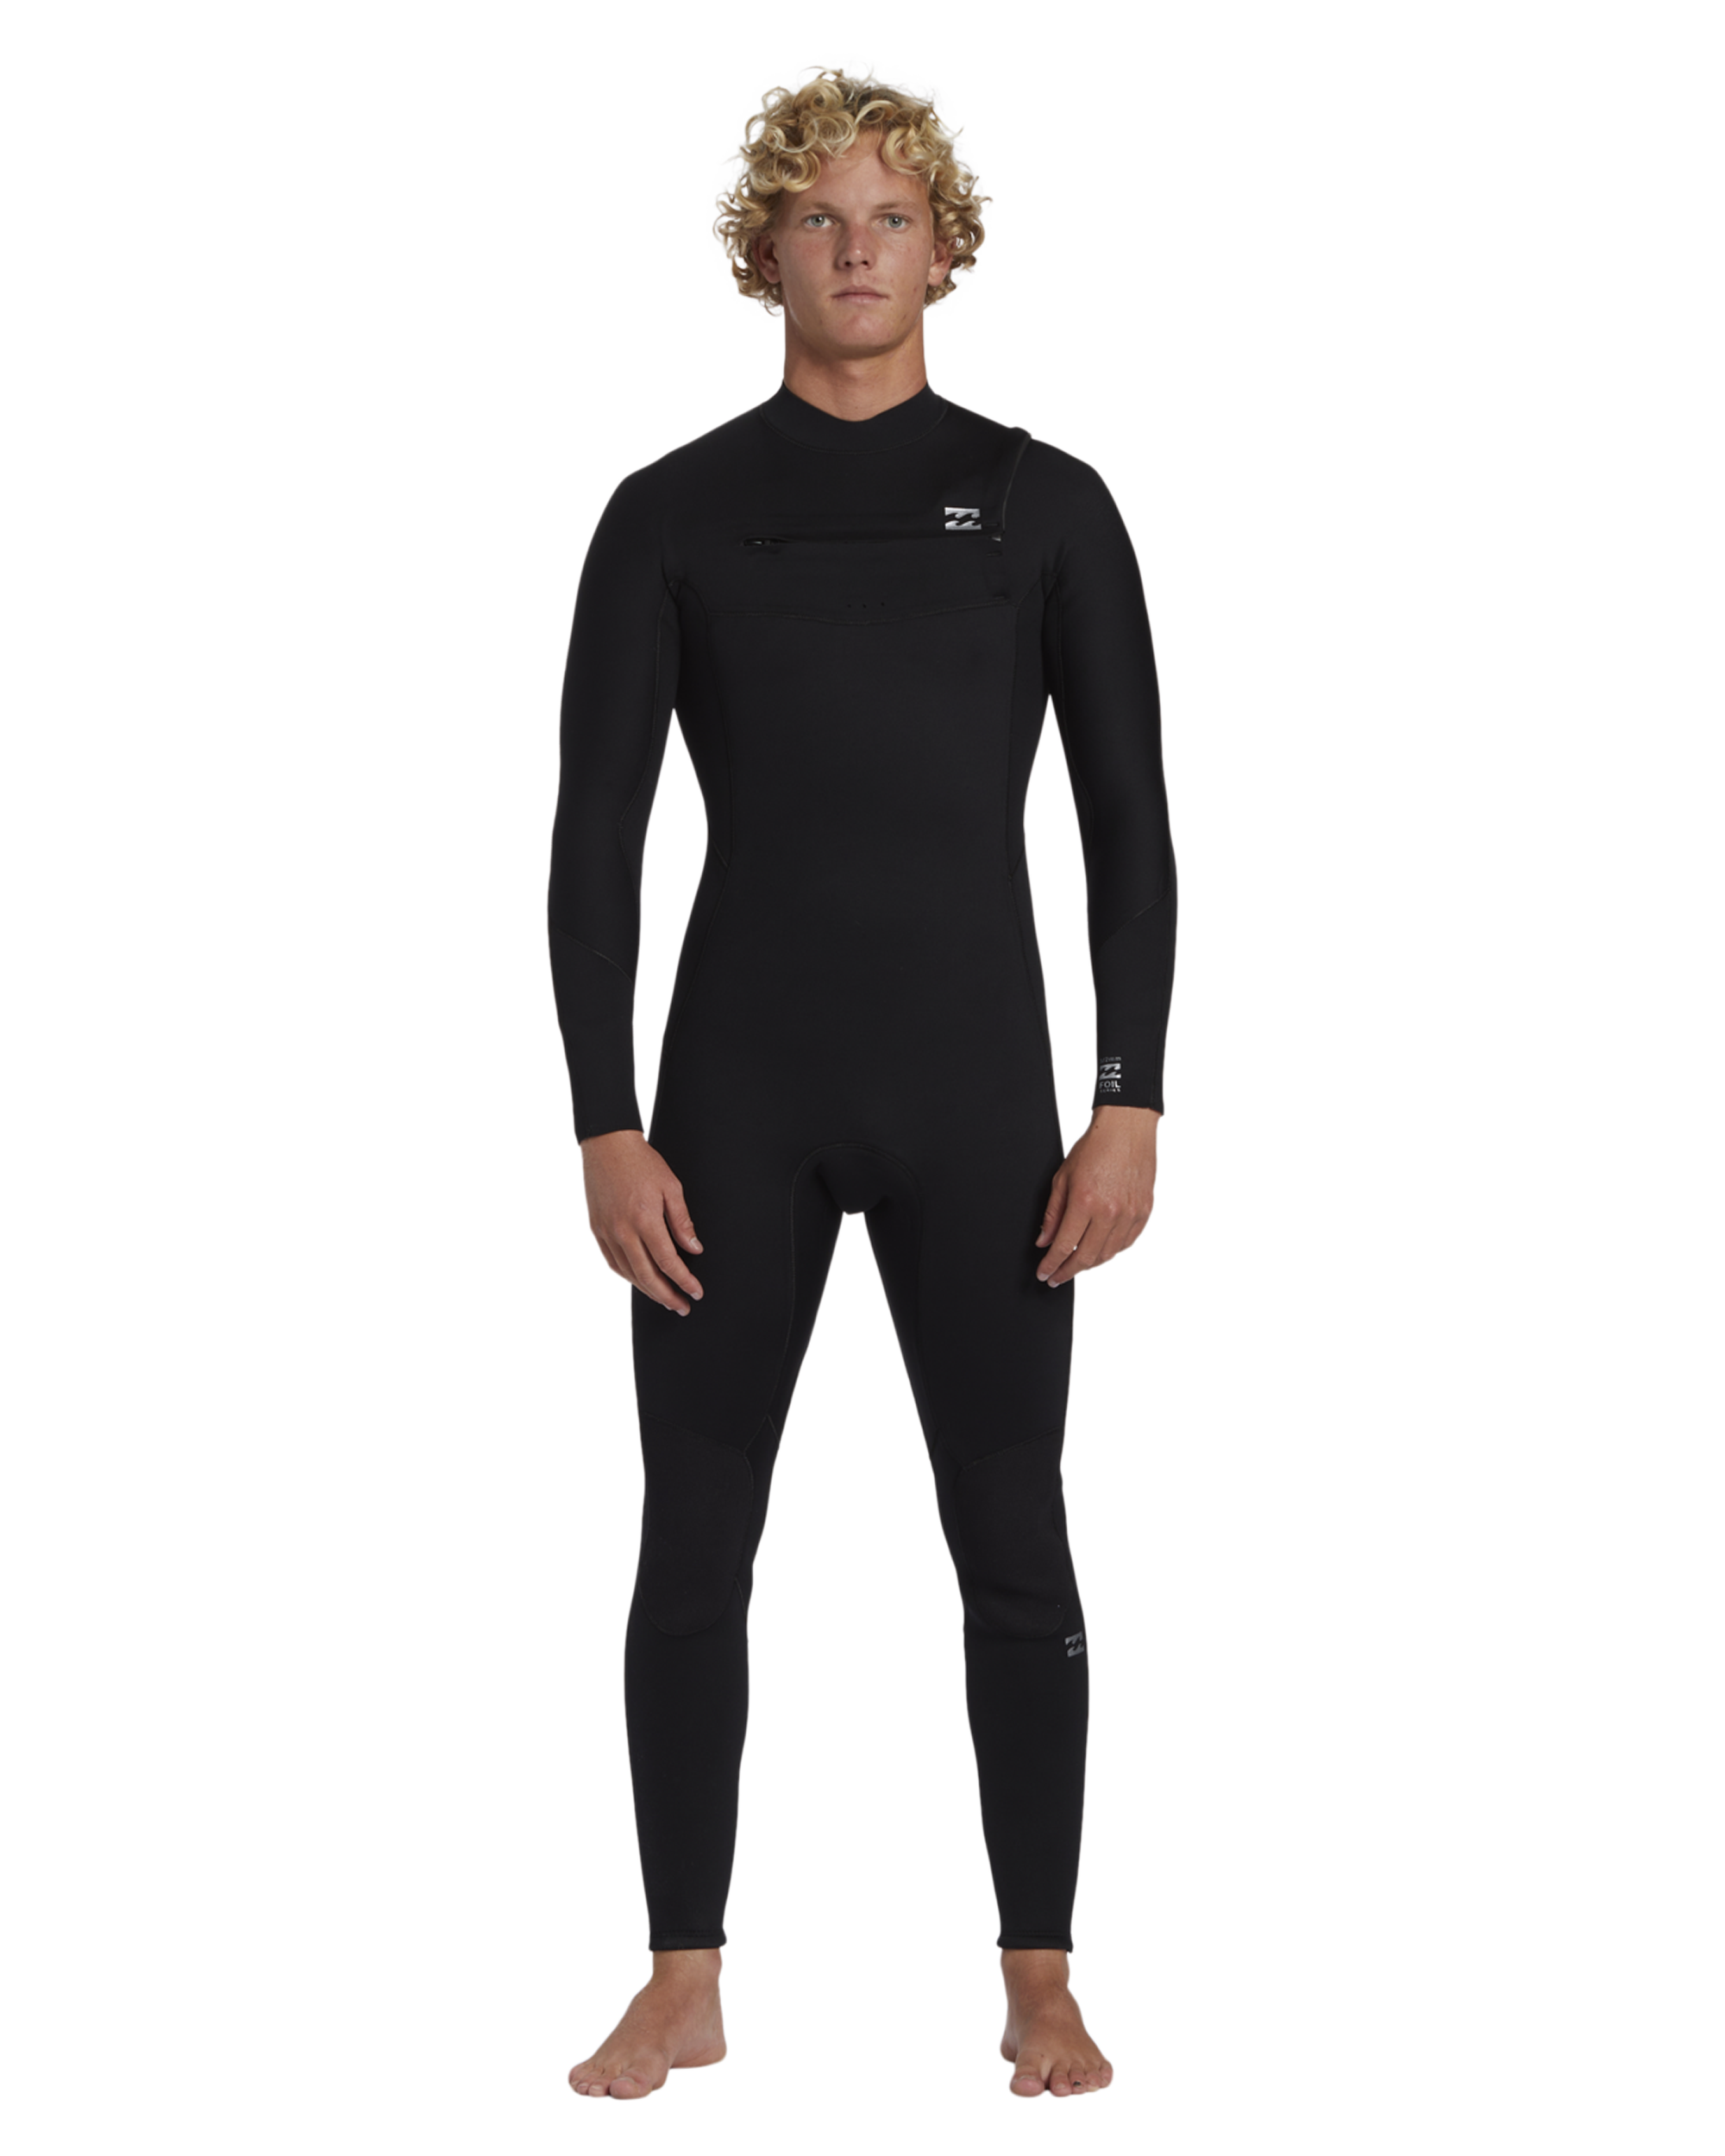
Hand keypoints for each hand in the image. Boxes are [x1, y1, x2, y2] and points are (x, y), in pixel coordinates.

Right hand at [578, 1129, 704, 1314]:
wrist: (607, 1145)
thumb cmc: (641, 1163)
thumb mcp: (671, 1187)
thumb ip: (682, 1221)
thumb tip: (694, 1249)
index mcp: (645, 1220)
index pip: (668, 1262)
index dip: (684, 1281)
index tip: (696, 1292)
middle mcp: (623, 1231)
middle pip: (648, 1276)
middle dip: (668, 1296)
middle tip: (682, 1307)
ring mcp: (607, 1233)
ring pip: (629, 1274)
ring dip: (648, 1291)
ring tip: (664, 1299)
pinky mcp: (596, 1230)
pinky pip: (612, 1263)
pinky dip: (628, 1277)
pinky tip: (640, 1281)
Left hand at [1034, 1106, 1160, 1285]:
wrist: (1127, 1130)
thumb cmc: (1096, 1147)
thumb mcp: (1063, 1177)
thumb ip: (1053, 1213)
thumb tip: (1044, 1239)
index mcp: (1085, 1202)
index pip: (1064, 1246)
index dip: (1051, 1265)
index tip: (1045, 1274)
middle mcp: (1109, 1212)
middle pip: (1085, 1257)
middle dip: (1067, 1272)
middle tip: (1057, 1277)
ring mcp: (1130, 1214)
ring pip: (1107, 1254)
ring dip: (1088, 1265)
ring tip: (1075, 1266)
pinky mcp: (1144, 1213)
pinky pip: (1126, 1243)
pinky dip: (1110, 1252)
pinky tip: (1099, 1251)